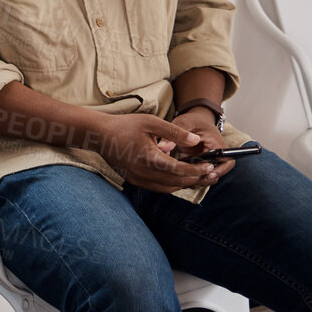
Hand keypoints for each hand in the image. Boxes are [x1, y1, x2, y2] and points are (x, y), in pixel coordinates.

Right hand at [89, 113, 217, 193]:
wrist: (99, 135)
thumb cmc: (124, 126)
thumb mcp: (151, 122)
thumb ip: (175, 132)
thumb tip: (196, 141)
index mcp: (148, 157)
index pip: (179, 170)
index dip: (196, 170)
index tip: (210, 166)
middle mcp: (143, 173)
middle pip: (176, 182)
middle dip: (196, 179)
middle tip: (212, 175)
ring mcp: (138, 179)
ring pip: (169, 188)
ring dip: (186, 184)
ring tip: (201, 178)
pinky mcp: (135, 181)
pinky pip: (159, 188)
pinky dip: (173, 185)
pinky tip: (182, 178)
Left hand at [167, 109, 235, 181]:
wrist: (194, 120)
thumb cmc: (192, 120)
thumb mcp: (183, 122)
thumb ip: (174, 133)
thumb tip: (163, 147)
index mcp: (217, 144)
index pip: (227, 161)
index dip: (219, 170)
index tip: (207, 173)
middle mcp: (215, 155)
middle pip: (217, 172)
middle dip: (204, 177)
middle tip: (190, 179)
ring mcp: (207, 161)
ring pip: (206, 176)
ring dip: (196, 180)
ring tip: (182, 179)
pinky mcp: (199, 164)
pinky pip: (197, 175)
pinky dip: (189, 178)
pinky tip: (178, 177)